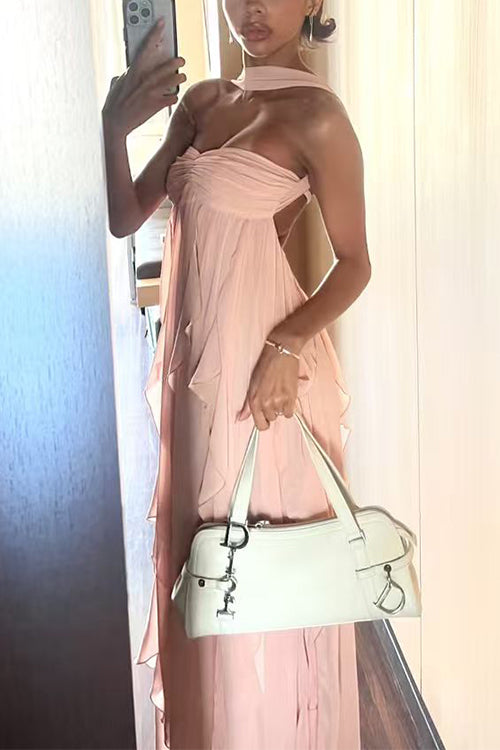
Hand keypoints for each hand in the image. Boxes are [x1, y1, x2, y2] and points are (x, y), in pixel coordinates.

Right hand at [101, 19, 186, 136]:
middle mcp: (144, 79)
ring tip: (181, 77)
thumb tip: (134, 68)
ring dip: (179, 78)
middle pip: (166, 66)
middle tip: (181, 60)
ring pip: (173, 81)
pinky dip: (173, 97)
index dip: (155, 33)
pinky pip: (171, 98)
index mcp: (134, 70)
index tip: (162, 24)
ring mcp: (151, 92)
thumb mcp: (120, 82)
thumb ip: (130, 73)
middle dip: (176, 62)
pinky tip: (172, 97)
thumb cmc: (116, 101)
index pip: (146, 47)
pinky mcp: (156, 105)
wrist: (116, 121)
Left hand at [236, 335, 302, 430]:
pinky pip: (290, 412)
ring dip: (281, 407)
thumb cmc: (265, 366)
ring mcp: (279, 401)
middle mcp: (266, 404)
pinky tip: (286, 394)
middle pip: (271, 419)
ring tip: (280, 392)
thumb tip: (240, 419)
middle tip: (273, 396)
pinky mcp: (291, 397)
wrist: (281, 353)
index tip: (266, 417)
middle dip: (272, 411)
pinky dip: (289, 406)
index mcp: (254, 401)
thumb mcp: (252, 385)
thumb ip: (247, 405)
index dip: (264, 422)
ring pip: (281, 415)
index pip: (260, 425)